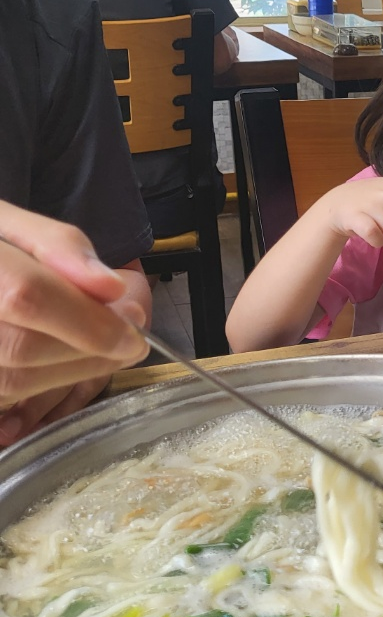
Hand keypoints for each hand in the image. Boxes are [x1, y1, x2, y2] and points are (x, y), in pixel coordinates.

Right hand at [0, 203, 147, 442]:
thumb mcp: (4, 219)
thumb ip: (57, 244)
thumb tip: (110, 286)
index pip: (26, 297)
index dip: (87, 320)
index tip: (136, 328)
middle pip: (23, 348)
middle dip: (89, 350)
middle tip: (131, 340)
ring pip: (14, 381)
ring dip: (72, 372)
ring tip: (105, 350)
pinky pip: (5, 398)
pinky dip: (43, 385)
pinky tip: (64, 363)